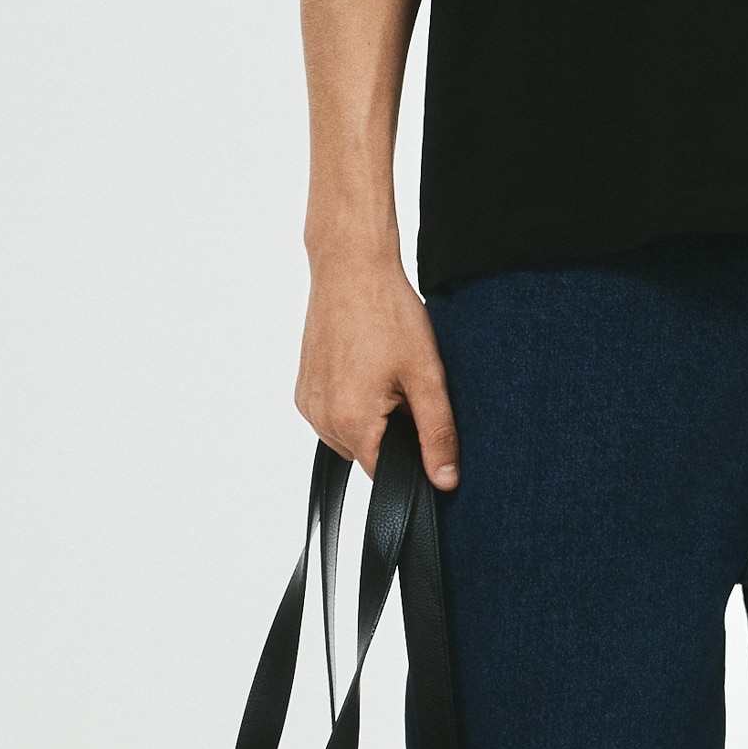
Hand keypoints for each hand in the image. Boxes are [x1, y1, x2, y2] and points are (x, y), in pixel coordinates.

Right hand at [295, 241, 459, 486]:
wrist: (351, 267)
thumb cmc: (387, 313)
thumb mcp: (426, 376)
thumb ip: (437, 434)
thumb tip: (445, 481)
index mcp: (350, 421)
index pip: (385, 473)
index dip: (411, 455)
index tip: (422, 419)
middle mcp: (320, 418)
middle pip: (367, 453)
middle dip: (392, 431)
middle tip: (406, 385)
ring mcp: (307, 402)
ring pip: (350, 434)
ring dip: (371, 416)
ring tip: (384, 370)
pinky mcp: (302, 387)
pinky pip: (333, 413)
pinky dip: (353, 401)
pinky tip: (366, 366)